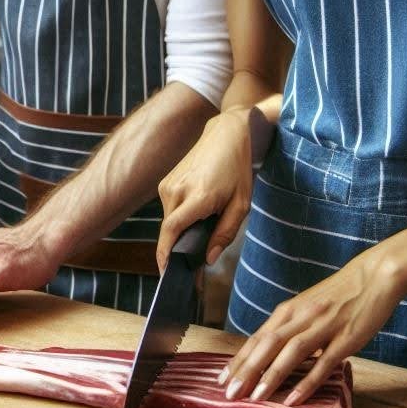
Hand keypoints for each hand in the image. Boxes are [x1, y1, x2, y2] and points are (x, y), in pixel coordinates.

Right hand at [156, 110, 255, 271]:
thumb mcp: (241, 205)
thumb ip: (225, 234)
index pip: (172, 230)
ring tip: (201, 229)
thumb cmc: (238, 169)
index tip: (165, 272)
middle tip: (193, 263)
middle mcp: (177, 190)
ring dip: (180, 230)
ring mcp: (168, 184)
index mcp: (198, 196)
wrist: (226, 135)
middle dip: (177, 248)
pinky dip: (179, 217)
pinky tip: (196, 214)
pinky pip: (169, 209)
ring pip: (169, 220)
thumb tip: (208, 258)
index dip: (165, 254)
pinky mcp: (165, 181)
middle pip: (170, 229)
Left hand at [220, 251, 402, 406]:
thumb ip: (290, 327)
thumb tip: (271, 351)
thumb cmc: (339, 294)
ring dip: (270, 376)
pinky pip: (323, 363)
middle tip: (229, 393)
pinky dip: (306, 381)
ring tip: (254, 397)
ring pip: (290, 353)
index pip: (257, 338)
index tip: (222, 378)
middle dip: (246, 370)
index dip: (239, 359)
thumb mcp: (307, 307)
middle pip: (267, 345)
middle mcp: (301, 316)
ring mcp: (323, 327)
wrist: (374, 276)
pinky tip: (293, 397)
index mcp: (289, 310)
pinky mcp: (345, 338)